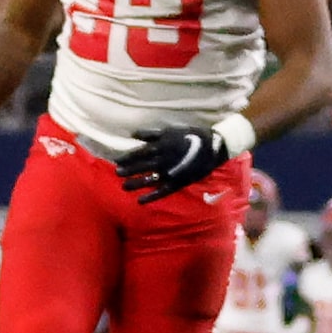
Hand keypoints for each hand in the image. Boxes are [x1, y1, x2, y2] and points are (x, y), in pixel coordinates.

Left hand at [116, 123, 232, 202]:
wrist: (214, 147)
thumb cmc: (191, 136)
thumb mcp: (170, 131)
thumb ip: (151, 134)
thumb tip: (133, 134)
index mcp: (160, 147)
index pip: (138, 154)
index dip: (127, 158)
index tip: (117, 161)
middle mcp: (162, 161)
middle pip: (141, 167)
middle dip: (127, 170)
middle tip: (117, 173)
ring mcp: (170, 173)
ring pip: (148, 179)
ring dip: (135, 184)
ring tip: (124, 187)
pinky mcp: (178, 183)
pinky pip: (162, 191)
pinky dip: (150, 197)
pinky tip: (140, 201)